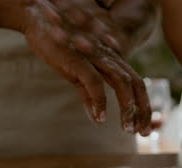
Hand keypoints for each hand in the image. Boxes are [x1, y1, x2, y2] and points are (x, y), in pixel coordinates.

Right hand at [20, 0, 150, 135]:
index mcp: (112, 61)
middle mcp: (109, 58)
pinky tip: (100, 118)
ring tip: (127, 129)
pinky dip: (100, 101)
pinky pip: (95, 82)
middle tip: (143, 133)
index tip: (143, 128)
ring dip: (127, 108)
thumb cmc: (59, 45)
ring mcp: (95, 58)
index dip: (143, 107)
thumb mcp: (78, 74)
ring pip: (122, 83)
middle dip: (143, 110)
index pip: (137, 85)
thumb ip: (89, 95)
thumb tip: (97, 117)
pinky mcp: (78, 60)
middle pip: (137, 85)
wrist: (38, 19)